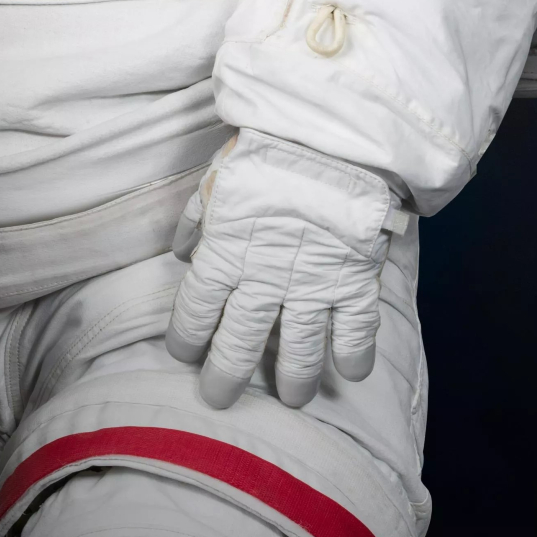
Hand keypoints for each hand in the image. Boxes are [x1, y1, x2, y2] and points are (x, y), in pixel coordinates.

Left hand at [166, 131, 399, 410]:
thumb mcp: (215, 178)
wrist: (327, 137)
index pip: (197, 311)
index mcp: (225, 254)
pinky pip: (355, 332)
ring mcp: (311, 286)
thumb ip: (196, 220)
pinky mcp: (353, 282)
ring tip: (291, 400)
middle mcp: (264, 281)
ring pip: (299, 351)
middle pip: (240, 343)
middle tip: (220, 398)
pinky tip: (350, 372)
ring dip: (293, 380)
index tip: (185, 354)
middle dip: (226, 376)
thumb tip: (181, 253)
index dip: (187, 338)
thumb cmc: (265, 151)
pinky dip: (354, 356)